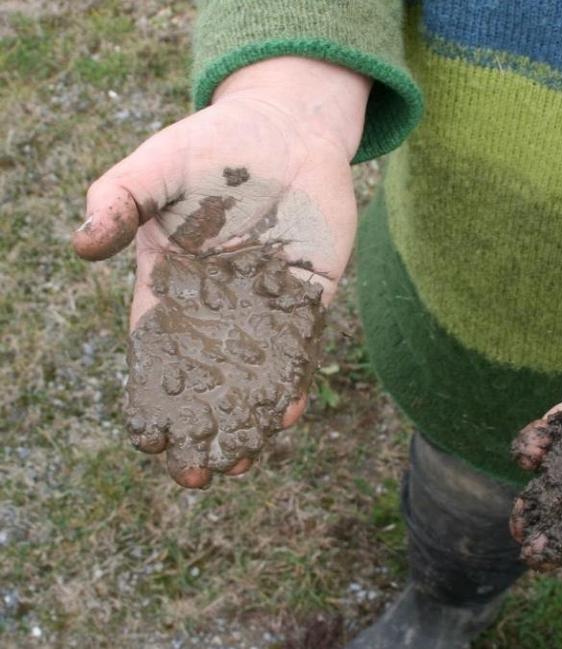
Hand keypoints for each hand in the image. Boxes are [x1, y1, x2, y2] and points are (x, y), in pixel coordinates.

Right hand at [72, 57, 370, 487]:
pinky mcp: (310, 291)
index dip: (153, 396)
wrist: (284, 128)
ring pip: (255, 371)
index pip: (157, 351)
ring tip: (244, 461)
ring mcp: (266, 300)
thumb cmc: (210, 146)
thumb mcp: (154, 168)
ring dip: (248, 415)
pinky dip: (295, 376)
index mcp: (171, 282)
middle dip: (202, 424)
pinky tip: (288, 410)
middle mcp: (218, 302)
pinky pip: (302, 342)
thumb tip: (81, 245)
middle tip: (200, 475)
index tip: (150, 442)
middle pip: (207, 376)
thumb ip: (117, 201)